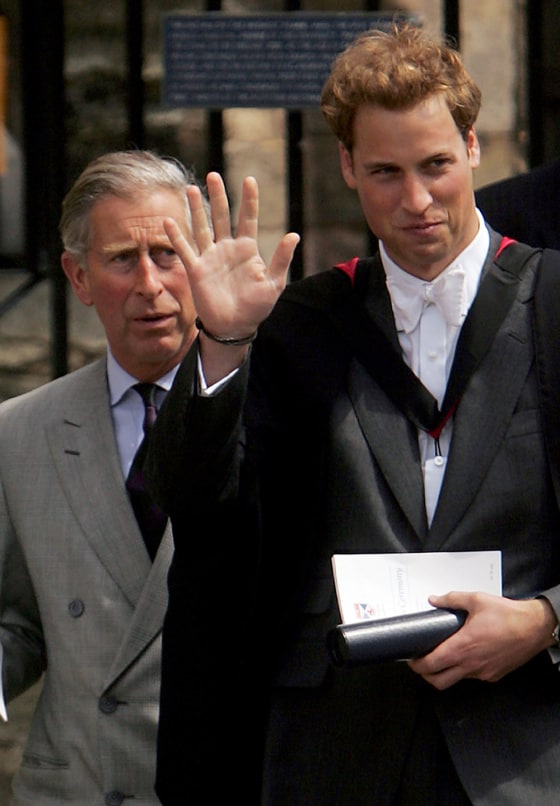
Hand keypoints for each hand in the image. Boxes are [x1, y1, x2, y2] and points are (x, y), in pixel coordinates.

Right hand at [164, 172, 299, 339]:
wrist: (235, 327)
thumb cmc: (257, 307)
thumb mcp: (274, 284)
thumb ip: (281, 259)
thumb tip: (294, 235)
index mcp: (247, 250)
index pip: (248, 219)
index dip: (249, 200)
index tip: (249, 180)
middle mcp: (227, 249)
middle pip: (222, 217)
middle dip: (218, 196)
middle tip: (214, 176)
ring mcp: (210, 258)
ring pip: (202, 227)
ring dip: (197, 209)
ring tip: (192, 189)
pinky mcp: (196, 270)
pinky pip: (185, 250)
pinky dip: (177, 236)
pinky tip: (169, 221)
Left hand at [407, 591, 556, 689]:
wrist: (535, 628)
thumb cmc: (508, 615)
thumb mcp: (476, 600)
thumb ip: (451, 599)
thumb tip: (434, 599)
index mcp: (462, 647)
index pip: (431, 665)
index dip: (416, 665)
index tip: (410, 659)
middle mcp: (471, 665)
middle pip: (438, 682)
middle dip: (425, 675)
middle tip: (421, 663)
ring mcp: (482, 673)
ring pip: (456, 680)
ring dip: (445, 673)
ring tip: (442, 658)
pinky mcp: (493, 676)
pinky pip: (472, 677)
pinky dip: (463, 671)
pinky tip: (465, 656)